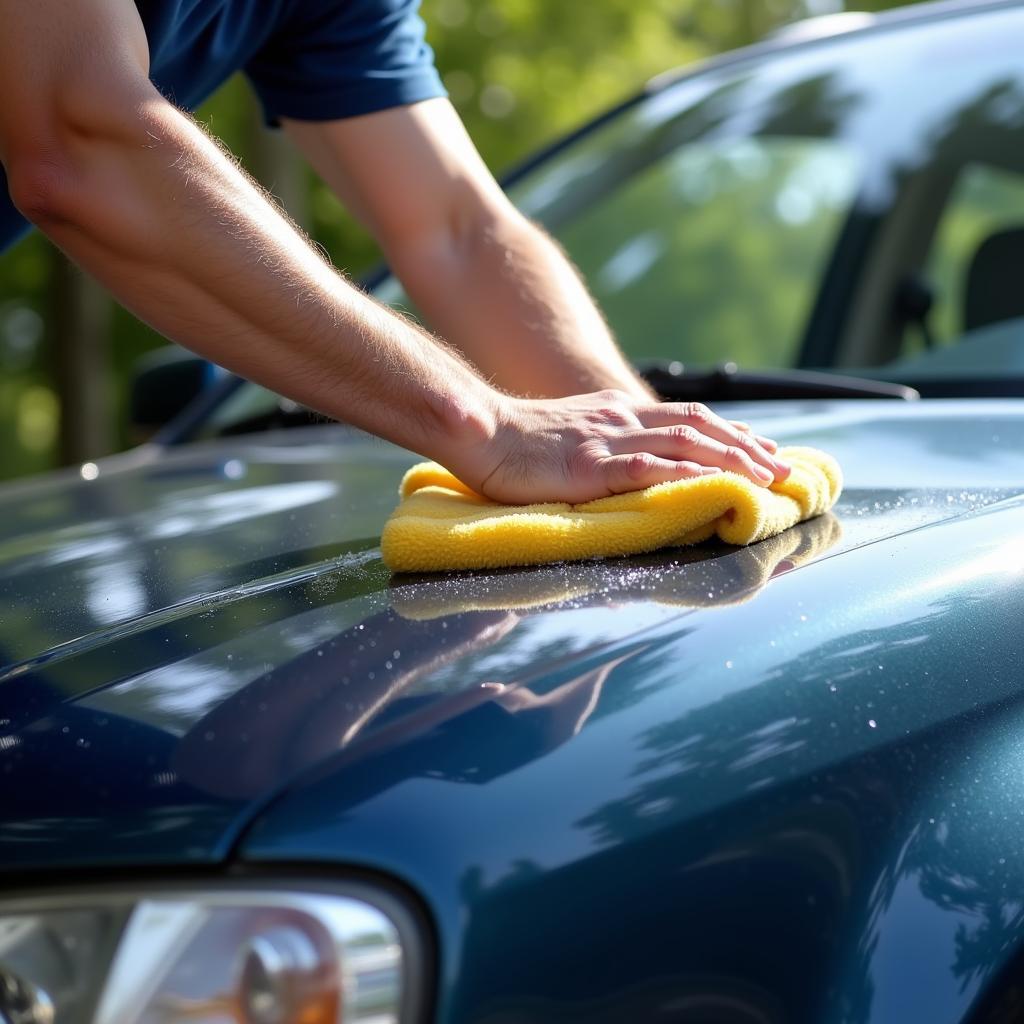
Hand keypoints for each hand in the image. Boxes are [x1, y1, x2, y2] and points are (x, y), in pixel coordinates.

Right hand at [473, 390, 789, 504]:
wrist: (479, 433)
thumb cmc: (520, 444)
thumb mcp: (575, 435)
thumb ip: (610, 444)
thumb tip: (644, 467)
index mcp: (618, 411)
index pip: (688, 418)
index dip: (732, 433)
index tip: (765, 451)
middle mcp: (620, 419)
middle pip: (698, 427)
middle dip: (747, 447)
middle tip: (782, 470)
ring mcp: (605, 441)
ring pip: (684, 443)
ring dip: (732, 459)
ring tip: (765, 479)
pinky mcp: (588, 467)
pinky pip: (645, 468)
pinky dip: (686, 474)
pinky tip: (713, 486)